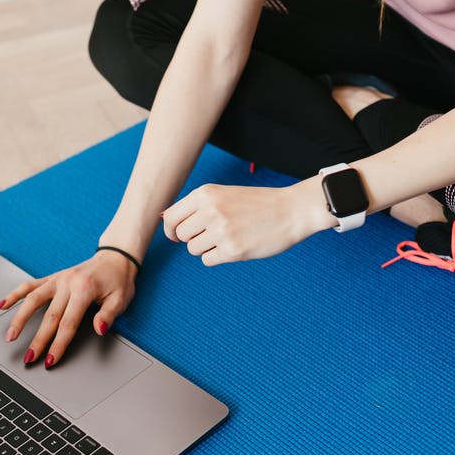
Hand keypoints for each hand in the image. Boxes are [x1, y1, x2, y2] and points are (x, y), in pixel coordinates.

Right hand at [0, 250, 137, 367]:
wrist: (115, 258)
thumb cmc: (118, 280)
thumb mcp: (121, 298)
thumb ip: (109, 314)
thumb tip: (99, 329)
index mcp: (84, 289)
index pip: (68, 323)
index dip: (58, 344)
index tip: (50, 359)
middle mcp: (67, 283)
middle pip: (48, 317)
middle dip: (38, 340)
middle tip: (29, 358)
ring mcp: (58, 279)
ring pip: (33, 300)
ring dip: (20, 319)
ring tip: (10, 336)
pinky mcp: (53, 278)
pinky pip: (30, 285)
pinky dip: (15, 294)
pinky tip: (2, 305)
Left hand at [161, 181, 330, 265]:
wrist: (291, 211)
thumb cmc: (256, 204)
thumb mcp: (223, 194)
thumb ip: (196, 206)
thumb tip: (164, 218)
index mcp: (206, 194)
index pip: (171, 217)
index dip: (171, 230)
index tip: (177, 236)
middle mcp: (210, 210)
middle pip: (182, 235)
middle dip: (192, 239)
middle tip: (211, 236)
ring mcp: (221, 231)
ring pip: (193, 250)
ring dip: (206, 249)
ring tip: (226, 239)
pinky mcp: (232, 250)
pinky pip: (208, 261)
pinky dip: (217, 258)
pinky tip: (233, 247)